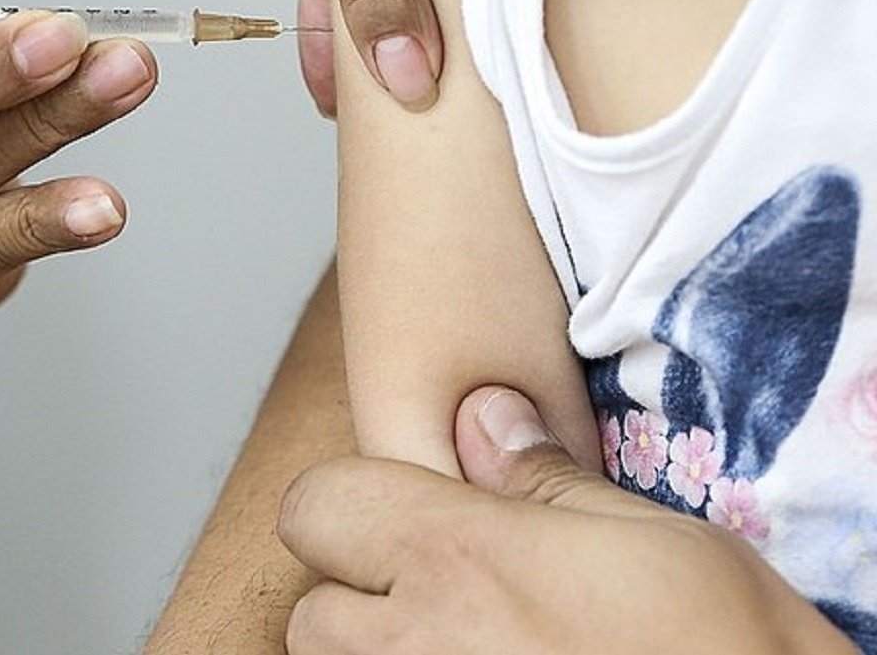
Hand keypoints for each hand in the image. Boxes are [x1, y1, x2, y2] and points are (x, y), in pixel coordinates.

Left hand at [278, 386, 856, 653]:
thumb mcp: (658, 543)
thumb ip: (548, 483)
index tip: (409, 516)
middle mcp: (416, 648)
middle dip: (362, 601)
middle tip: (450, 600)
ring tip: (473, 647)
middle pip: (313, 614)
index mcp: (456, 562)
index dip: (353, 503)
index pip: (316, 504)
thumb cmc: (732, 654)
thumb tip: (483, 414)